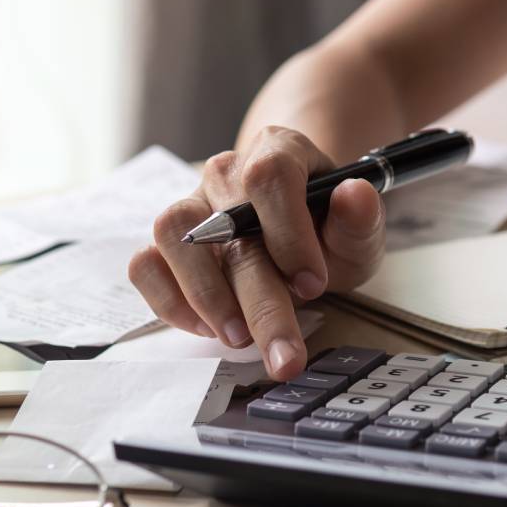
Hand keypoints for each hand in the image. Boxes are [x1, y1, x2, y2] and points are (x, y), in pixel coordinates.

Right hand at [127, 126, 385, 379]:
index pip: (270, 175)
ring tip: (239, 337)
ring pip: (173, 235)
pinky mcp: (165, 243)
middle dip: (260, 301)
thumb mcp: (356, 232)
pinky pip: (145, 264)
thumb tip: (354, 195)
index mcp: (278, 151)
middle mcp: (227, 173)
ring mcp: (190, 204)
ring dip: (206, 295)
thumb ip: (360, 219)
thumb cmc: (325, 231)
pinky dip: (169, 301)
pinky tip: (207, 328)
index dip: (289, 232)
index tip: (313, 284)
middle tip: (285, 355)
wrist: (297, 234)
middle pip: (227, 223)